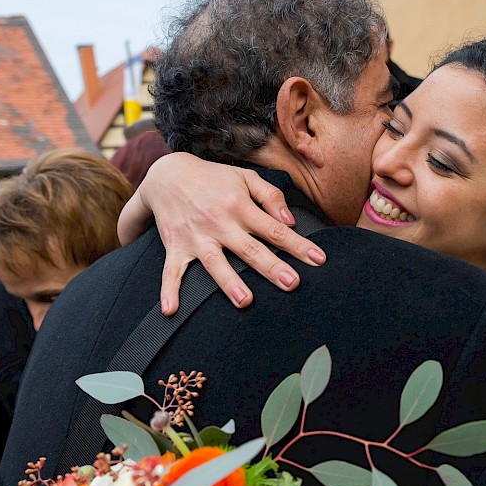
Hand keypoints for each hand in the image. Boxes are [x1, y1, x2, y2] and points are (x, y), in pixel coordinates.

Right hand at [118, 152, 327, 312]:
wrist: (167, 175)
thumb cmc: (214, 179)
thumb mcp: (245, 177)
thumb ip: (271, 196)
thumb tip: (290, 221)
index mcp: (239, 205)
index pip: (274, 229)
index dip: (297, 244)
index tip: (318, 259)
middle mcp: (219, 222)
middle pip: (249, 248)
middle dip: (271, 266)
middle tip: (292, 283)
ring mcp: (196, 236)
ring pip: (214, 262)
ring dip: (228, 282)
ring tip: (245, 300)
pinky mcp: (175, 247)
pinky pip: (171, 271)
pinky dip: (169, 290)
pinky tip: (171, 310)